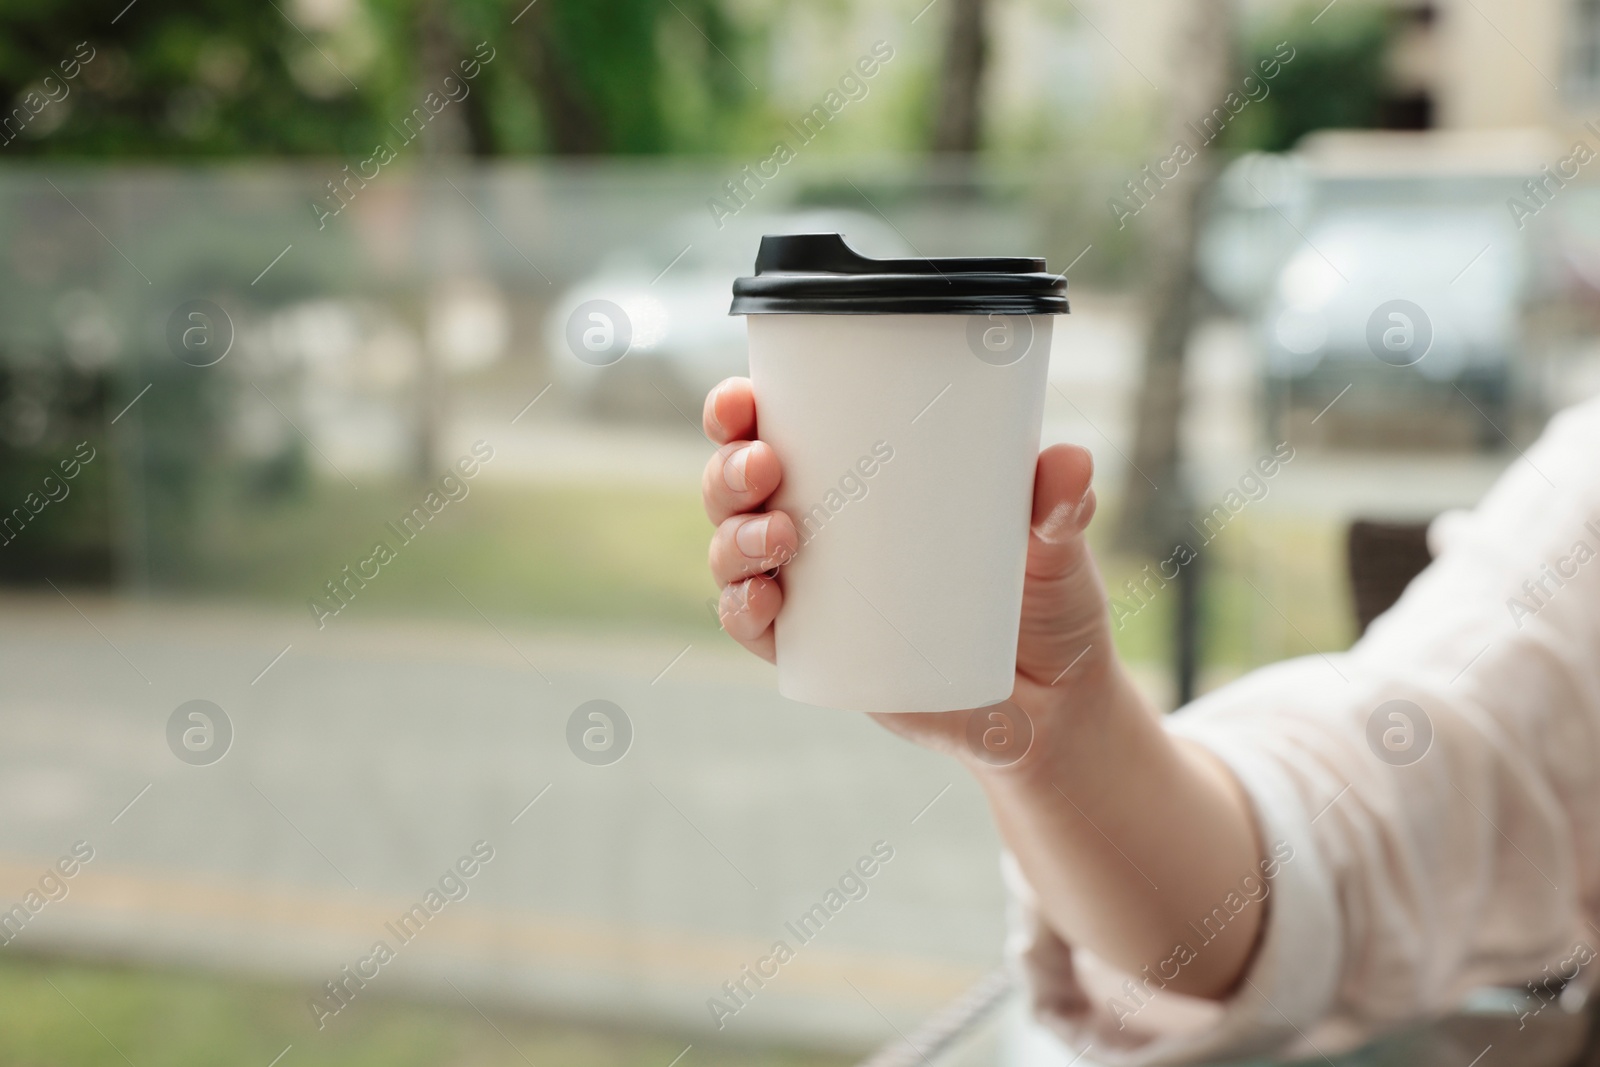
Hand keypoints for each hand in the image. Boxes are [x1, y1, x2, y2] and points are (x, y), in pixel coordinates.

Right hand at [701, 376, 1263, 997]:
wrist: (1053, 705)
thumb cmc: (1044, 602)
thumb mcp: (1055, 545)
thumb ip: (1062, 505)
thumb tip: (1069, 463)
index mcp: (859, 477)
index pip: (777, 428)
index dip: (738, 411)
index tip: (742, 400)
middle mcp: (821, 529)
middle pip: (736, 489)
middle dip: (729, 471)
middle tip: (766, 465)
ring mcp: (812, 594)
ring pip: (734, 555)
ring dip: (734, 539)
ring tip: (778, 534)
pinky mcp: (819, 657)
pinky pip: (756, 633)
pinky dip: (742, 613)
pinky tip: (762, 599)